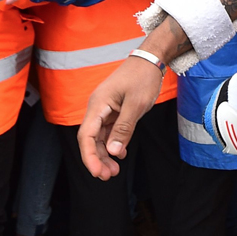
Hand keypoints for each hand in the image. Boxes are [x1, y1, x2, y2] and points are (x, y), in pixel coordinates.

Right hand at [78, 57, 165, 178]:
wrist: (150, 59)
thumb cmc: (143, 77)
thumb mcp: (136, 104)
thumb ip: (124, 128)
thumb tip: (112, 151)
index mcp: (98, 104)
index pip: (86, 135)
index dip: (89, 156)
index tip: (97, 173)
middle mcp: (97, 107)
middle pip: (91, 139)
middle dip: (98, 159)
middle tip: (109, 176)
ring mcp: (105, 109)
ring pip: (99, 137)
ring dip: (105, 154)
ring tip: (115, 170)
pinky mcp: (113, 110)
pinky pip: (108, 131)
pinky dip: (113, 144)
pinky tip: (121, 154)